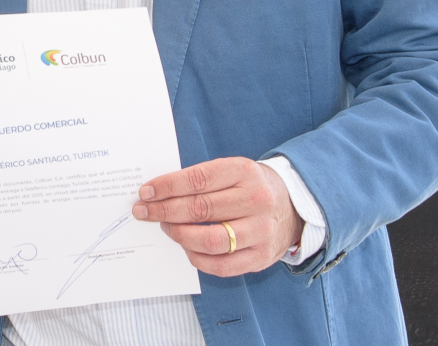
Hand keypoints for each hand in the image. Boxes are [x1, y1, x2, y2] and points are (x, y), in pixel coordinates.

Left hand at [131, 156, 304, 276]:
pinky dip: (197, 259)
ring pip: (209, 240)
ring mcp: (261, 231)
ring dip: (179, 235)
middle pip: (200, 209)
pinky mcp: (261, 256)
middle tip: (144, 212)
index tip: (145, 192)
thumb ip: (200, 180)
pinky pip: (221, 265)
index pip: (197, 180)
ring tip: (166, 227)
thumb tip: (158, 193)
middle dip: (164, 211)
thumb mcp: (232, 171)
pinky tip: (186, 248)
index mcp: (244, 172)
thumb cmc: (250, 187)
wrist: (293, 207)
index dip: (166, 187)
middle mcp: (256, 201)